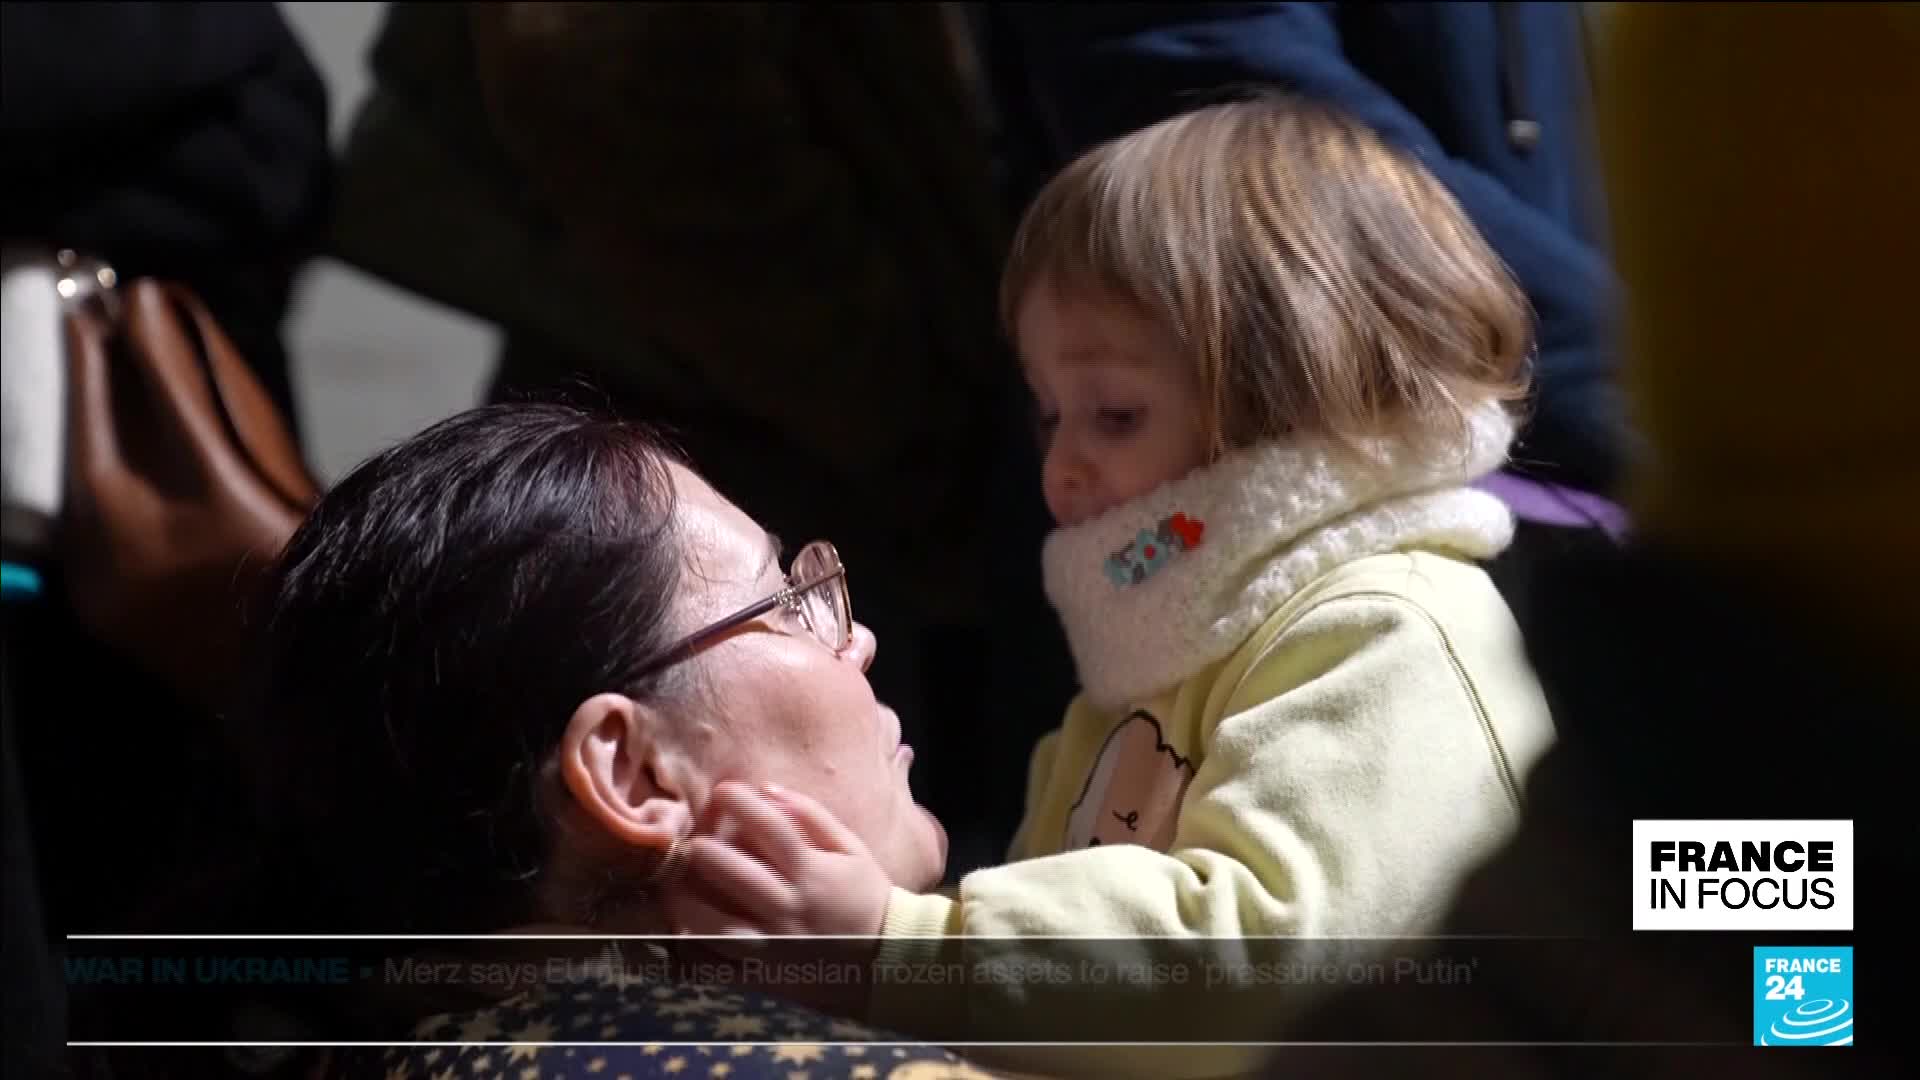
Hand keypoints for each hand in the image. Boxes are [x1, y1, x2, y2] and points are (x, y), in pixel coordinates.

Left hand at [662, 782, 890, 1016]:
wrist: (886, 959)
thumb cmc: (865, 895)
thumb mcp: (851, 849)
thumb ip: (812, 816)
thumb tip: (767, 789)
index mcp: (814, 873)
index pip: (772, 828)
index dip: (742, 803)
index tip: (722, 790)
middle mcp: (790, 908)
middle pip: (735, 873)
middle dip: (705, 850)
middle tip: (694, 842)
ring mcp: (773, 945)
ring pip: (715, 925)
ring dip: (687, 903)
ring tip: (676, 888)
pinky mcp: (763, 975)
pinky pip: (716, 965)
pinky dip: (692, 949)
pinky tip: (683, 930)